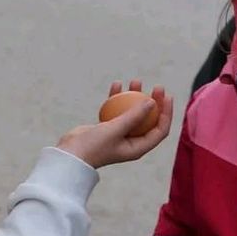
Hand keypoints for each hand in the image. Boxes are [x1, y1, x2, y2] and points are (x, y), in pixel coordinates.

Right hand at [57, 80, 172, 169]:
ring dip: (134, 97)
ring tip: (135, 81)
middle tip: (156, 86)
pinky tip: (116, 84)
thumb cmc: (94, 146)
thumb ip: (134, 116)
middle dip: (154, 102)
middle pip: (149, 120)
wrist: (69, 154)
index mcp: (138, 147)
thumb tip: (152, 101)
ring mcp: (119, 134)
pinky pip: (116, 110)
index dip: (166, 113)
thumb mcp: (116, 129)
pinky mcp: (106, 127)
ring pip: (132, 113)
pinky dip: (116, 98)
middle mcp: (131, 141)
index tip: (166, 96)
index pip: (160, 130)